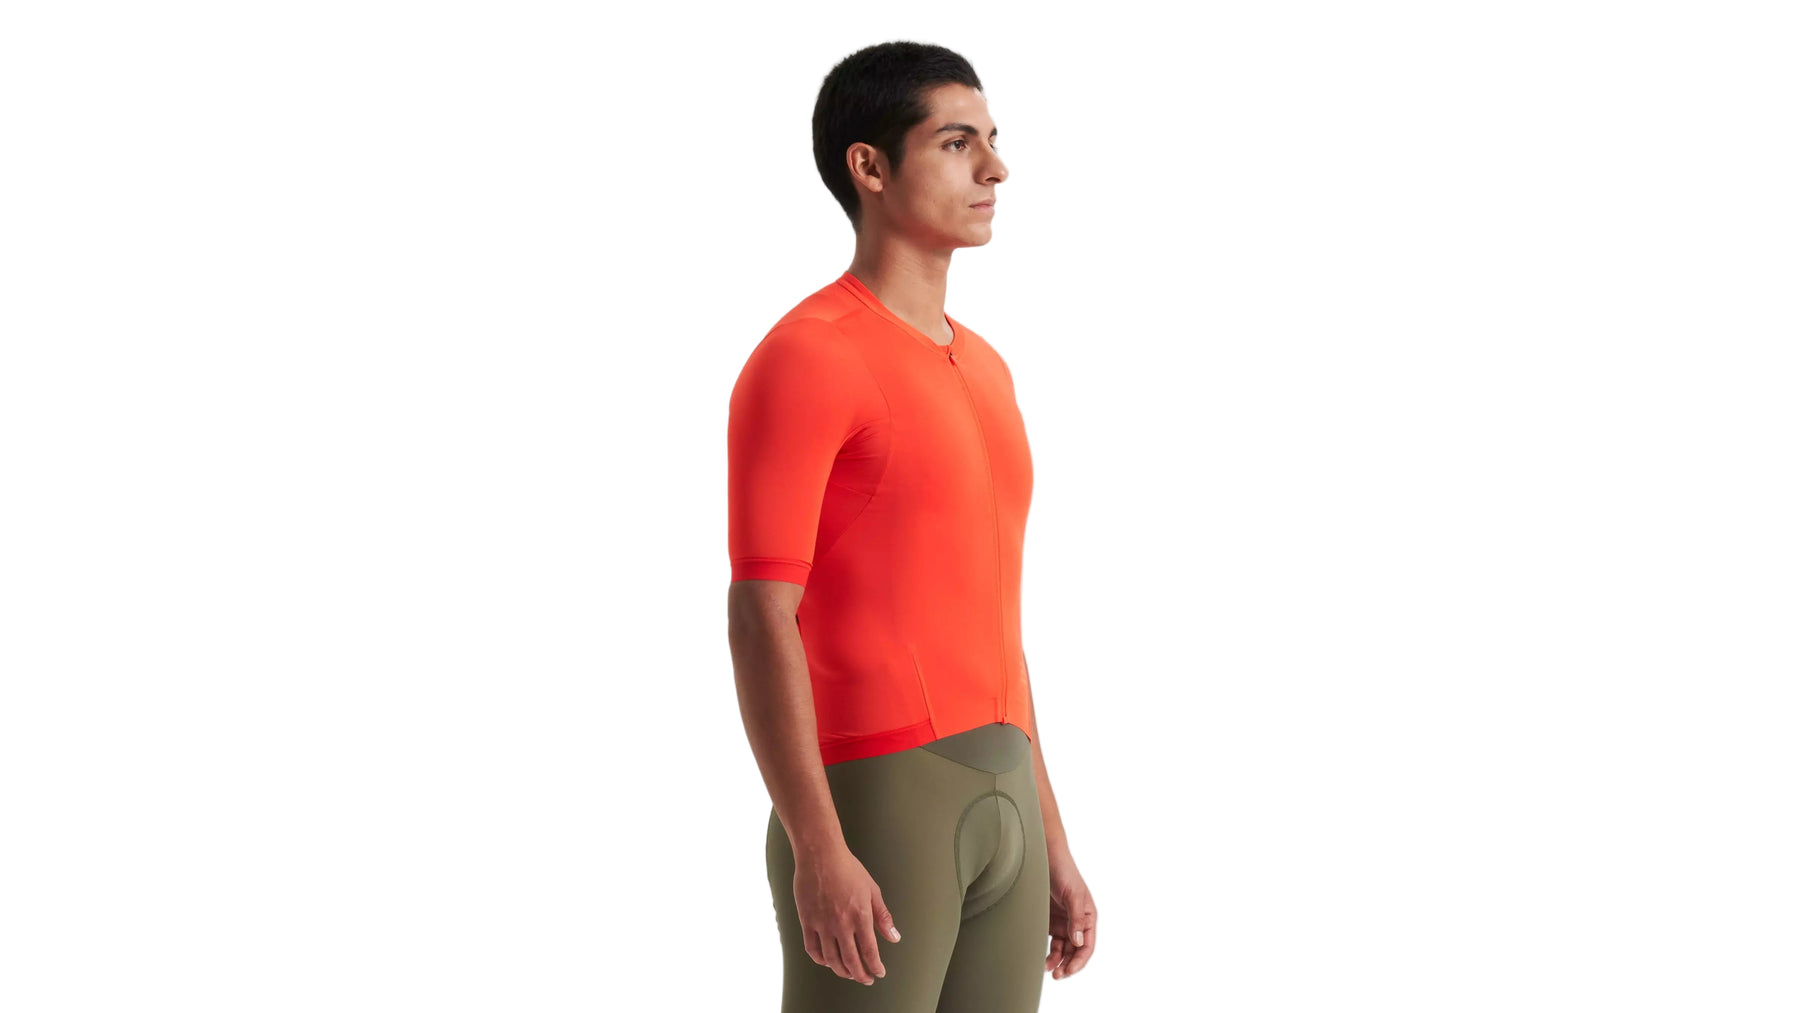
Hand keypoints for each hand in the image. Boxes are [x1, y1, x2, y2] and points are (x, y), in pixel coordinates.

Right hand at [791, 844, 901, 985]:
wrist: (820, 855)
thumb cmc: (847, 868)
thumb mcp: (872, 890)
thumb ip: (883, 916)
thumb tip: (894, 937)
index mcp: (860, 916)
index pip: (869, 951)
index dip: (875, 966)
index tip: (878, 972)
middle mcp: (841, 924)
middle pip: (851, 960)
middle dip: (860, 974)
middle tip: (865, 979)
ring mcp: (822, 924)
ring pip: (831, 959)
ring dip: (841, 971)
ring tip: (848, 974)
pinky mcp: (806, 921)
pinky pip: (812, 948)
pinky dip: (820, 960)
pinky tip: (827, 961)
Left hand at [1045, 850, 1095, 979]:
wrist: (1045, 857)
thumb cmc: (1064, 871)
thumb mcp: (1073, 894)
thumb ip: (1076, 918)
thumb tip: (1078, 941)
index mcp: (1088, 916)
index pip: (1088, 945)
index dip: (1080, 960)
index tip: (1069, 971)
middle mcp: (1076, 922)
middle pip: (1075, 951)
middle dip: (1068, 965)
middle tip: (1057, 975)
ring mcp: (1062, 923)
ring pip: (1063, 950)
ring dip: (1057, 961)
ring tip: (1047, 970)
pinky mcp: (1049, 921)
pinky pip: (1051, 942)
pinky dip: (1049, 952)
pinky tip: (1043, 959)